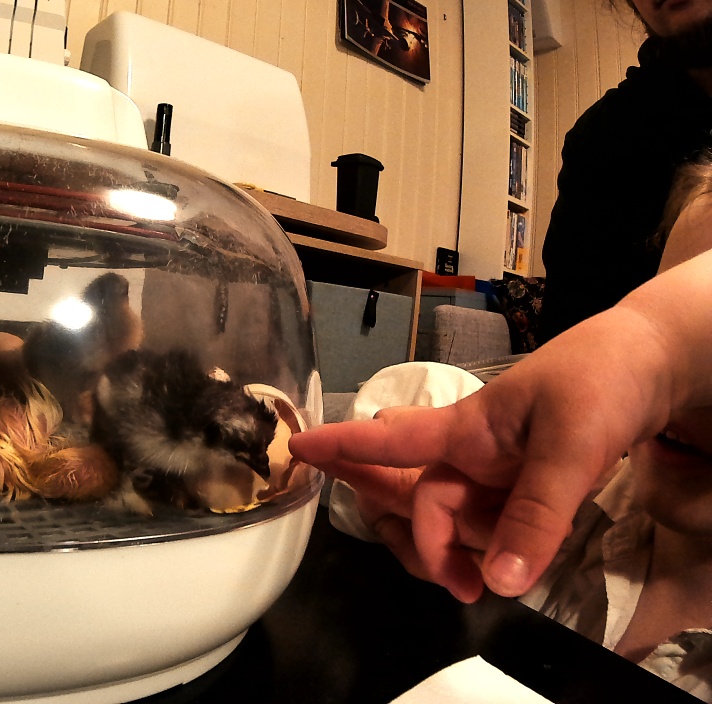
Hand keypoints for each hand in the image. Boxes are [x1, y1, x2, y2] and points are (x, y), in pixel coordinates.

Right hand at [293, 304, 675, 602]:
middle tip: (467, 587)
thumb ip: (537, 514)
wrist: (656, 365)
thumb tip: (502, 582)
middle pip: (426, 506)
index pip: (392, 442)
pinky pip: (500, 526)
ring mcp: (502, 471)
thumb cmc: (600, 380)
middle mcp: (474, 454)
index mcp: (467, 430)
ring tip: (504, 577)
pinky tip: (524, 558)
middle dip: (433, 547)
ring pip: (462, 522)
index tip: (297, 451)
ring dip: (475, 554)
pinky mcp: (529, 486)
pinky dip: (507, 550)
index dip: (343, 449)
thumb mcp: (572, 445)